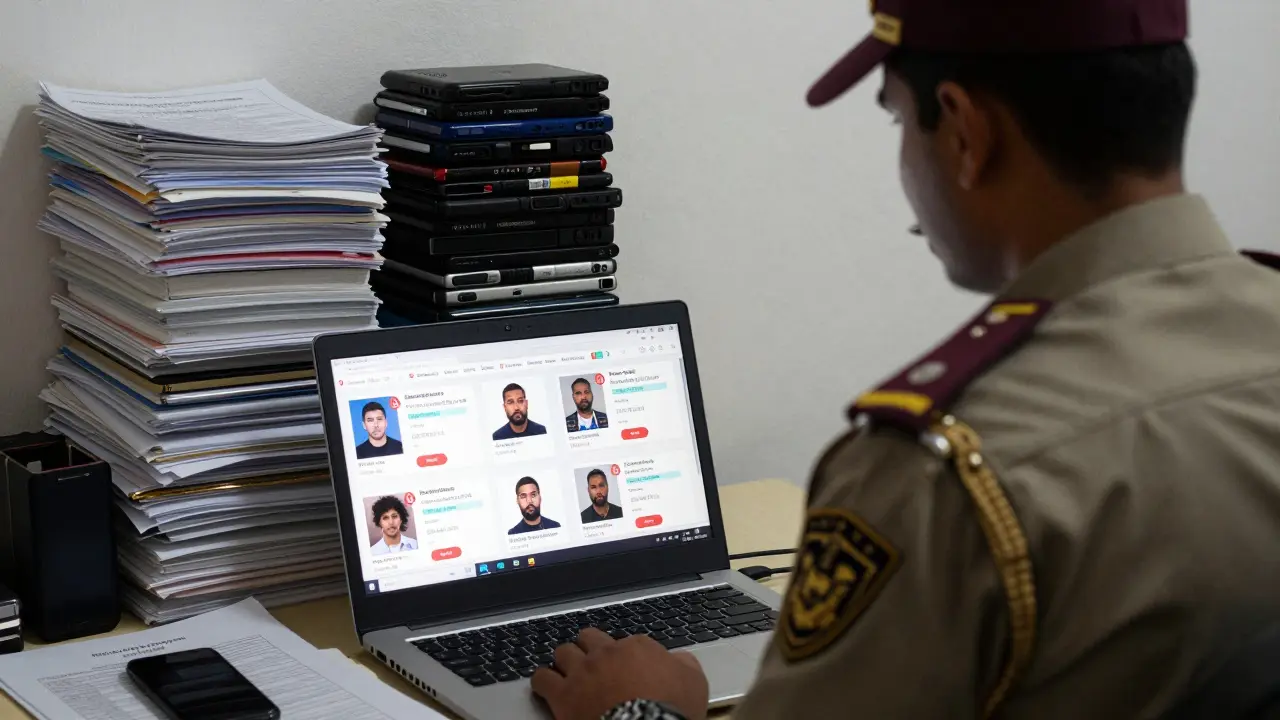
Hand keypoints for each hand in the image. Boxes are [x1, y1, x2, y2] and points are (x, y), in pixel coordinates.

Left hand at [531, 628, 708, 719]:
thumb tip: (679, 659)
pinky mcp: (563, 694)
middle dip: (589, 648)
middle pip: (589, 637)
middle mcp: (606, 653)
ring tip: (568, 673)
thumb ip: (684, 664)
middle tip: (592, 663)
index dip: (625, 656)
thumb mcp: (694, 683)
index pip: (626, 642)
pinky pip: (542, 679)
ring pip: (563, 652)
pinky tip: (546, 687)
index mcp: (637, 647)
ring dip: (565, 661)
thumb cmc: (671, 711)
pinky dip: (544, 681)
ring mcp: (582, 672)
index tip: (627, 668)